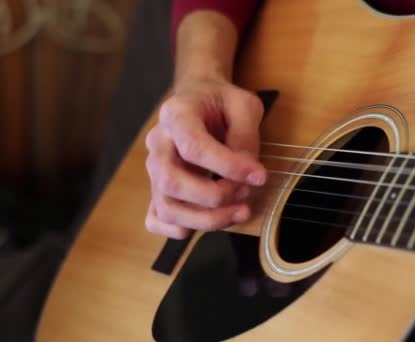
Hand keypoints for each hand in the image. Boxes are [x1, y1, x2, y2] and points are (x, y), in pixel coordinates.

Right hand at [145, 76, 265, 238]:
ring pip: (166, 207)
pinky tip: (210, 220)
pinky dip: (181, 229)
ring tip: (241, 211)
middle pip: (170, 182)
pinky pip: (156, 219)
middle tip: (247, 192)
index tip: (259, 175)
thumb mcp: (244, 104)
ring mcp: (155, 169)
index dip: (227, 167)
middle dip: (214, 197)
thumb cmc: (221, 102)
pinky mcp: (158, 188)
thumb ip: (246, 134)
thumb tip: (248, 172)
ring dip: (206, 219)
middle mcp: (158, 143)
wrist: (199, 99)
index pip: (193, 147)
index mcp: (176, 114)